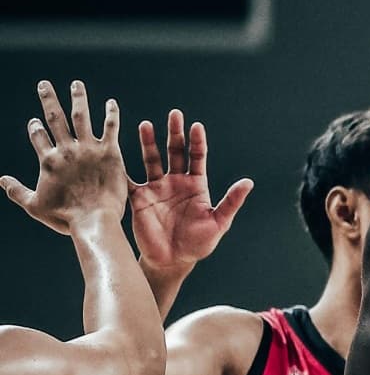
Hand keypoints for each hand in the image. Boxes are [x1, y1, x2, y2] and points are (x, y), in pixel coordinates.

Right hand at [4, 80, 129, 233]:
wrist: (93, 220)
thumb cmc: (64, 217)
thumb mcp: (34, 205)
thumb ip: (16, 191)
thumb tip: (0, 180)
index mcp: (48, 161)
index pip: (38, 136)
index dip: (35, 127)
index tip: (35, 121)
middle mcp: (67, 150)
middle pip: (55, 118)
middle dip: (48, 100)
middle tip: (44, 84)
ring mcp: (89, 150)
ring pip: (81, 116)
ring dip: (78, 99)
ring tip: (76, 84)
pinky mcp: (110, 152)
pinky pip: (110, 127)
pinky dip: (111, 113)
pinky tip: (111, 102)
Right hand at [129, 110, 252, 278]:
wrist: (173, 261)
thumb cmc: (199, 242)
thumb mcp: (219, 222)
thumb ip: (231, 202)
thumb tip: (248, 182)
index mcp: (196, 185)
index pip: (197, 157)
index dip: (197, 142)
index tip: (197, 126)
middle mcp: (175, 182)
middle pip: (175, 152)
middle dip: (174, 133)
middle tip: (174, 114)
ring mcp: (156, 188)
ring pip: (151, 160)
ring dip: (148, 143)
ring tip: (146, 125)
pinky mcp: (139, 198)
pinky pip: (129, 180)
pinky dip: (123, 168)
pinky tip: (116, 152)